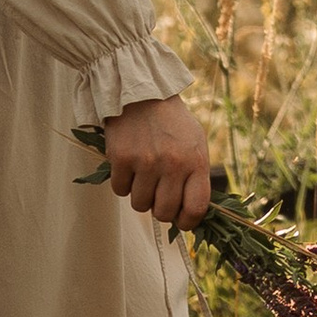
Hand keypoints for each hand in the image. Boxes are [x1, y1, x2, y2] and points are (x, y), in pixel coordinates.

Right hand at [101, 96, 212, 229]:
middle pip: (164, 212)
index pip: (196, 208)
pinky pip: (120, 190)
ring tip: (143, 177)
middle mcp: (172, 164)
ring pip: (139, 205)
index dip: (188, 222)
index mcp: (195, 162)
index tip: (181, 220)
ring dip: (140, 196)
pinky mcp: (121, 158)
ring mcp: (145, 162)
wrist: (143, 94)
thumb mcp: (196, 144)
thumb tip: (193, 213)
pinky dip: (123, 184)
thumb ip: (196, 177)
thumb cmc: (172, 123)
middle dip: (160, 210)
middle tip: (158, 195)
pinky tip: (129, 167)